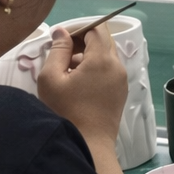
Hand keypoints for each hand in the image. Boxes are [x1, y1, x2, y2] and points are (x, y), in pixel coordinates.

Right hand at [37, 25, 127, 142]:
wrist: (89, 144)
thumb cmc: (66, 112)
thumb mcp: (52, 78)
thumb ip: (57, 50)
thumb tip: (61, 32)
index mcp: (102, 59)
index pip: (96, 29)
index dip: (78, 29)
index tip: (60, 39)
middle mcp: (117, 66)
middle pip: (102, 41)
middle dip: (82, 43)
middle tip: (61, 55)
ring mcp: (121, 79)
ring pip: (105, 56)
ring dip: (87, 57)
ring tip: (66, 72)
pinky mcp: (121, 92)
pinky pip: (109, 70)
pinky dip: (94, 69)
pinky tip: (77, 84)